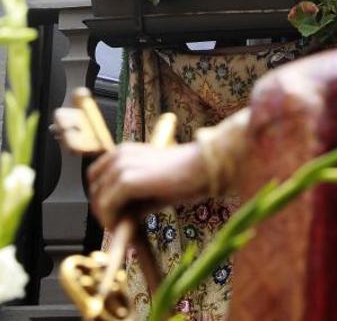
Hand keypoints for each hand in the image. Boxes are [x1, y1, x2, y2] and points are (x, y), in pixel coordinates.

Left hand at [87, 142, 207, 228]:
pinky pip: (107, 205)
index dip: (99, 196)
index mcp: (125, 150)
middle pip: (93, 187)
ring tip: (122, 227)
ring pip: (98, 198)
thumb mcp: (150, 183)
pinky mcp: (128, 180)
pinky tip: (126, 225)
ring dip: (106, 217)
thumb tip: (115, 215)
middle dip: (101, 209)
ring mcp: (123, 166)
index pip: (95, 175)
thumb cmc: (183, 177)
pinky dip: (112, 219)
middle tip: (116, 225)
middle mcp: (120, 154)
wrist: (201, 169)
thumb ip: (130, 195)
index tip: (111, 213)